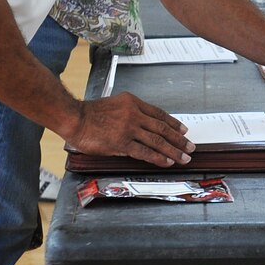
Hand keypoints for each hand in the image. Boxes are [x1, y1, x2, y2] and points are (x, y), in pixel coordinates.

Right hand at [65, 92, 193, 166]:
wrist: (74, 118)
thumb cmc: (90, 113)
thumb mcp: (115, 104)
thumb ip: (130, 112)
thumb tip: (143, 125)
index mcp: (132, 103)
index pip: (159, 114)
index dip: (173, 124)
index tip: (183, 130)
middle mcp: (133, 114)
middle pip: (162, 128)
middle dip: (179, 139)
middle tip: (190, 147)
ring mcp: (128, 129)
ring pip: (157, 141)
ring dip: (173, 150)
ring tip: (184, 157)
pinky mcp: (121, 143)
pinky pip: (145, 152)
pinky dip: (158, 157)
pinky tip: (167, 161)